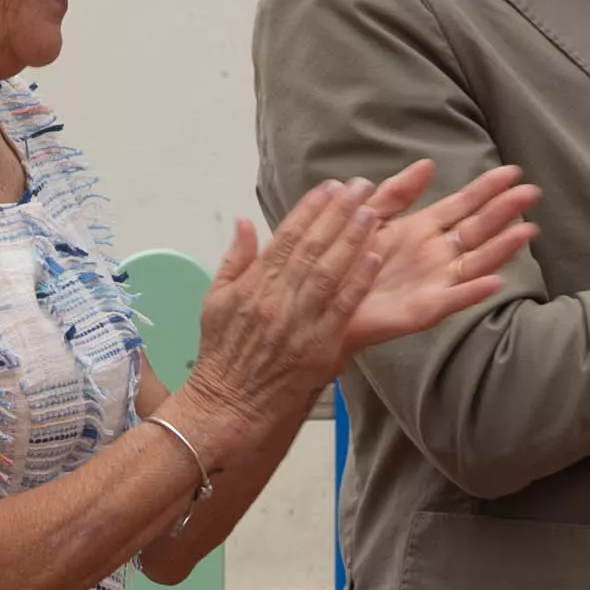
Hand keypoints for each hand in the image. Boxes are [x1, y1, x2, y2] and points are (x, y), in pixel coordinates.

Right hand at [187, 174, 387, 431]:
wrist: (228, 404)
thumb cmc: (222, 352)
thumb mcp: (215, 301)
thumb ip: (234, 259)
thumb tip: (244, 221)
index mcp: (252, 285)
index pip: (284, 237)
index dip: (309, 209)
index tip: (330, 186)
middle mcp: (275, 299)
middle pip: (310, 248)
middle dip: (338, 213)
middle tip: (360, 185)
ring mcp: (297, 322)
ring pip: (328, 272)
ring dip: (352, 240)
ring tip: (372, 212)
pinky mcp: (318, 346)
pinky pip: (342, 309)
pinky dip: (358, 282)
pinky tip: (375, 258)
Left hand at [346, 163, 534, 352]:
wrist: (323, 301)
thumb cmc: (345, 260)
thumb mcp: (369, 216)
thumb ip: (396, 193)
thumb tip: (428, 163)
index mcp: (424, 229)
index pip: (463, 205)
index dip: (487, 189)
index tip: (512, 172)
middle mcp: (437, 254)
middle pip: (478, 229)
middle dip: (504, 211)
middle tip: (531, 192)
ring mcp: (435, 281)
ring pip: (476, 262)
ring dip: (502, 248)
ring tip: (527, 232)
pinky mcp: (425, 309)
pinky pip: (453, 299)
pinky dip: (474, 291)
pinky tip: (496, 281)